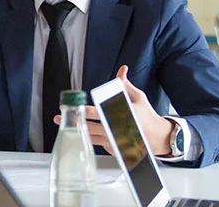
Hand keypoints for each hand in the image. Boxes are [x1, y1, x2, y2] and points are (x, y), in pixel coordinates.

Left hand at [53, 66, 174, 154]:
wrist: (156, 138)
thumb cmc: (146, 116)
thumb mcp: (138, 98)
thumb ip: (125, 85)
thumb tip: (122, 69)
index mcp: (122, 115)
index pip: (100, 113)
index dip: (86, 110)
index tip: (75, 106)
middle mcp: (116, 129)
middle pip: (91, 126)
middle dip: (75, 120)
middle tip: (61, 115)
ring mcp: (113, 140)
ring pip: (90, 136)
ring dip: (76, 130)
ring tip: (63, 125)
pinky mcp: (112, 148)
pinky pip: (96, 143)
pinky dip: (86, 138)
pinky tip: (76, 133)